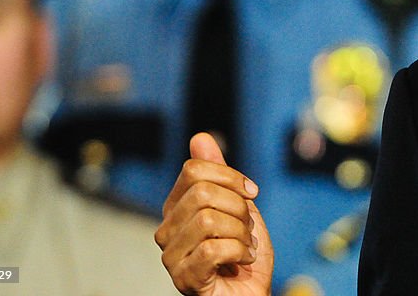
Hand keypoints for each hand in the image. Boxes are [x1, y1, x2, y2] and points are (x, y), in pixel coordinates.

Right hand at [156, 133, 273, 294]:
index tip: (251, 192)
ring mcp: (171, 256)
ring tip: (245, 246)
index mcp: (177, 207)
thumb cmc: (243, 254)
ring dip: (241, 234)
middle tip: (247, 228)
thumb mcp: (239, 206)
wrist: (250, 293)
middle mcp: (166, 229)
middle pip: (202, 194)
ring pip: (209, 221)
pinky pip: (212, 250)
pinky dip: (239, 252)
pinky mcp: (183, 278)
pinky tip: (243, 261)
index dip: (230, 177)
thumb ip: (219, 174)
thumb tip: (200, 137)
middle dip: (238, 208)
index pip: (194, 170)